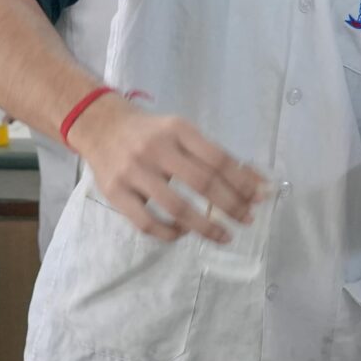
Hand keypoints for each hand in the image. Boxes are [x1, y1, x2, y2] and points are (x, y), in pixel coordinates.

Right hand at [71, 94, 266, 243]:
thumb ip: (213, 155)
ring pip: (176, 206)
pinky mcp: (115, 192)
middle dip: (231, 205)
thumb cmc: (151, 132)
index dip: (242, 181)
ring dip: (205, 226)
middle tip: (247, 220)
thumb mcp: (181, 132)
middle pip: (202, 182)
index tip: (260, 198)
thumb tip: (256, 182)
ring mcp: (133, 171)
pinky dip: (169, 233)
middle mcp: (156, 148)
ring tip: (224, 236)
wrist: (100, 125)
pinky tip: (184, 234)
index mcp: (177, 129)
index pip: (218, 158)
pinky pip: (146, 222)